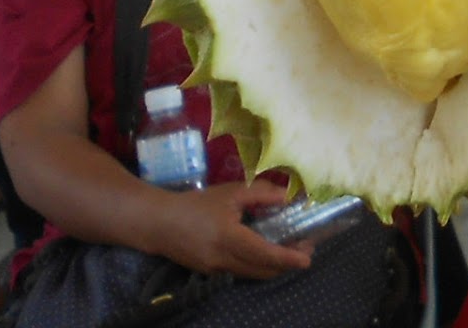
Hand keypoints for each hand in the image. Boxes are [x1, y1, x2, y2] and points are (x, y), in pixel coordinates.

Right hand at [154, 180, 311, 279]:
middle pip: (263, 270)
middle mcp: (225, 261)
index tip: (307, 258)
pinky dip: (257, 265)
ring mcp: (217, 271)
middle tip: (305, 249)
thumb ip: (260, 194)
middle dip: (286, 263)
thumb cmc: (197, 204)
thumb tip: (286, 197)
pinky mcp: (212, 273)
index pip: (265, 254)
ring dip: (273, 265)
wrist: (161, 224)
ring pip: (253, 274)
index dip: (288, 258)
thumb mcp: (229, 193)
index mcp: (230, 239)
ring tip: (289, 249)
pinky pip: (241, 271)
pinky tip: (264, 250)